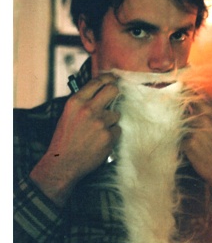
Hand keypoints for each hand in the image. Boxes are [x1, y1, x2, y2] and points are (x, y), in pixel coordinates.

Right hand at [30, 73, 120, 205]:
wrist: (63, 163)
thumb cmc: (65, 139)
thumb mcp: (68, 114)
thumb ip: (83, 102)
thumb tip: (100, 91)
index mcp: (76, 102)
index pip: (97, 82)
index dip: (108, 79)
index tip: (113, 79)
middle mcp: (88, 109)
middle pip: (113, 90)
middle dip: (116, 92)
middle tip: (116, 97)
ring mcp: (100, 123)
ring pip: (116, 114)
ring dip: (111, 121)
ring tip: (99, 131)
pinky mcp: (108, 136)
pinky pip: (117, 130)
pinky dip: (112, 135)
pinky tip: (101, 141)